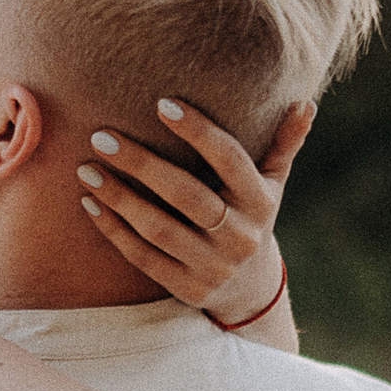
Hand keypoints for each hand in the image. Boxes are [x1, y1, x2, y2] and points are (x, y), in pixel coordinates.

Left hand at [76, 97, 312, 325]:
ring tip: (86, 168)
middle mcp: (239, 236)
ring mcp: (213, 267)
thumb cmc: (252, 215)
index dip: (198, 131)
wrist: (250, 287)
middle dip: (141, 164)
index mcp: (260, 201)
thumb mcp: (272, 183)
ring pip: (158, 229)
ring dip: (118, 198)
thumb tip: (304, 103)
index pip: (229, 159)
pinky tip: (89, 203)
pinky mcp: (186, 288)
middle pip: (186, 195)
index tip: (161, 103)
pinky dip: (113, 230)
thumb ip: (283, 143)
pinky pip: (142, 257)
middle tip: (101, 136)